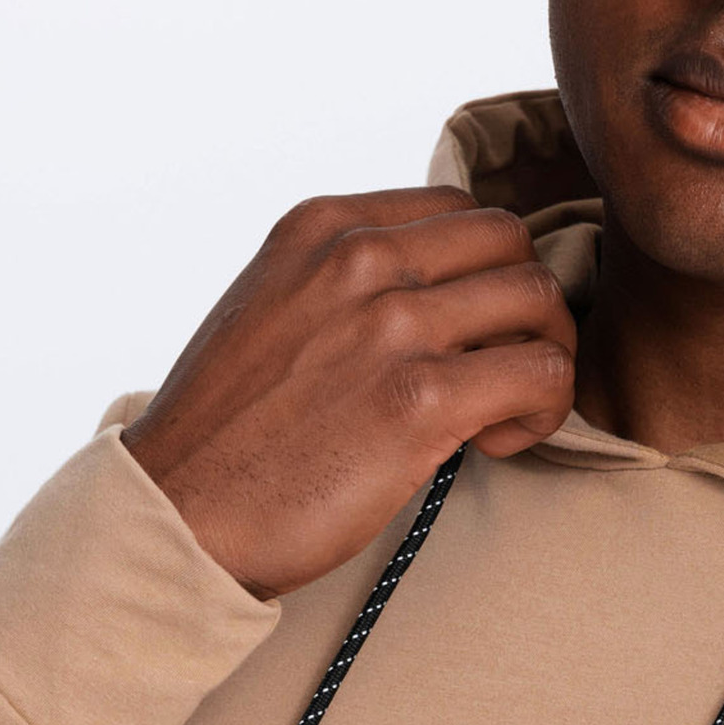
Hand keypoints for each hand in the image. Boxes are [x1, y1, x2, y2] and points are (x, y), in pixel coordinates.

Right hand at [120, 187, 574, 598]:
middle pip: (511, 240)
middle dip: (526, 303)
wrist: (179, 516)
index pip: (459, 209)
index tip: (465, 330)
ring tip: (501, 411)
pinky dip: (543, 409)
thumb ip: (347, 279)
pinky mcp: (422, 398)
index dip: (483, 269)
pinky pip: (543, 372)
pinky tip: (496, 442)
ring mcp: (392, 323)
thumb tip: (438, 287)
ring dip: (544, 355)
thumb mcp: (272, 306)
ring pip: (540, 298)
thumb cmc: (229, 431)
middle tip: (503, 368)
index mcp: (323, 227)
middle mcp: (359, 258)